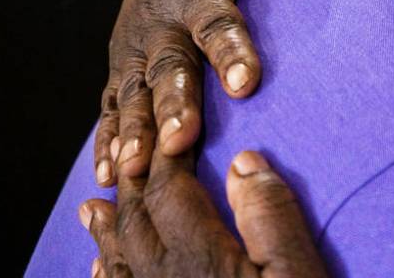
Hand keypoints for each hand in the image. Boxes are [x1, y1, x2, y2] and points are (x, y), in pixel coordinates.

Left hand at [83, 149, 326, 277]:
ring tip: (92, 207)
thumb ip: (271, 215)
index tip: (174, 130)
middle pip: (136, 222)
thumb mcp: (300, 273)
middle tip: (127, 154)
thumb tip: (243, 161)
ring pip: (117, 264)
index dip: (167, 156)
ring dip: (105, 230)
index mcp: (202, 258)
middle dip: (130, 184)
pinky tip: (103, 272)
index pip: (171, 191)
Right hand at [95, 0, 327, 186]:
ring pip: (132, 94)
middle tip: (181, 141)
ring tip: (136, 170)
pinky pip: (111, 107)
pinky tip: (109, 176)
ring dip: (133, 133)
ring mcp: (133, 49)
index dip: (230, 53)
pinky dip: (107, 140)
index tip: (246, 84)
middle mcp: (157, 23)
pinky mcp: (120, 69)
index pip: (215, 24)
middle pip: (167, 69)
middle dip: (172, 106)